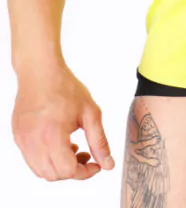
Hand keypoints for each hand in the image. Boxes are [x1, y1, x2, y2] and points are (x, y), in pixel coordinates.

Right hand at [11, 63, 114, 180]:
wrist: (40, 71)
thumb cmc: (66, 87)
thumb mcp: (90, 113)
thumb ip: (99, 141)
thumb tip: (108, 164)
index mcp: (52, 136)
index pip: (68, 171)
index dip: (85, 172)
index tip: (96, 164)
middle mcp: (33, 143)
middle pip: (54, 175)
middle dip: (73, 170)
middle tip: (87, 154)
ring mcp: (22, 141)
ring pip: (41, 170)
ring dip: (59, 166)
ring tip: (73, 146)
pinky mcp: (18, 136)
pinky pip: (31, 159)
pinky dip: (47, 158)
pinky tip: (59, 142)